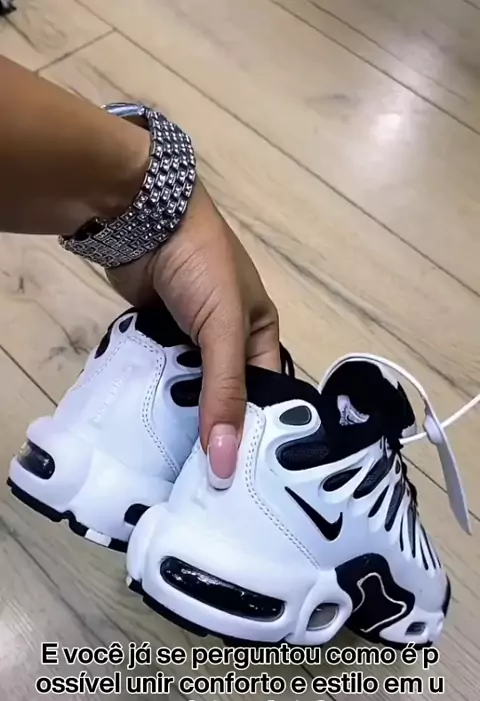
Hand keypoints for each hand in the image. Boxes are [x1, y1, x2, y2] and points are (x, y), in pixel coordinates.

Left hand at [107, 181, 280, 484]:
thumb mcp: (223, 328)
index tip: (240, 477)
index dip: (255, 430)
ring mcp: (189, 339)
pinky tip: (149, 431)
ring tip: (175, 466)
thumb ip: (224, 391)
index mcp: (261, 332)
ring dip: (181, 417)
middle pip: (225, 396)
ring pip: (189, 390)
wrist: (141, 216)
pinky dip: (155, 397)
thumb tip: (224, 460)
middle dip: (215, 430)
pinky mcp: (156, 338)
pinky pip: (160, 377)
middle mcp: (228, 339)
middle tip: (205, 482)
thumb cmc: (200, 266)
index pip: (265, 393)